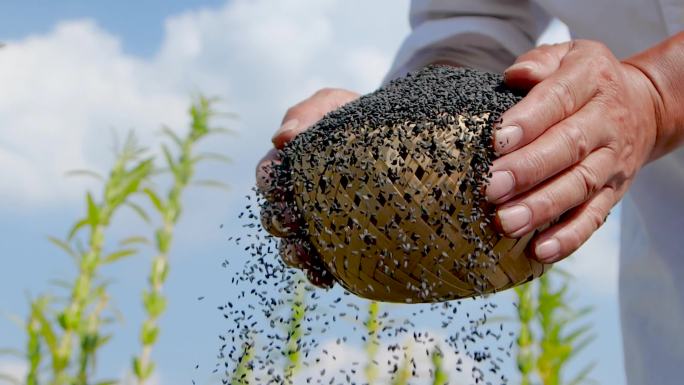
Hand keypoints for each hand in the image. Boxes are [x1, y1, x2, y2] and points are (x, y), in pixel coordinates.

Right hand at [255, 88, 359, 285]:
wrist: (396, 134)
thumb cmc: (357, 114)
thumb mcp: (332, 103)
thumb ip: (306, 114)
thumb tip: (281, 138)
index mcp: (289, 163)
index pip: (267, 175)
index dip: (268, 184)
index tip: (277, 187)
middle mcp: (297, 194)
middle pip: (274, 214)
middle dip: (277, 221)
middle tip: (291, 222)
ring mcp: (316, 219)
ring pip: (292, 242)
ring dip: (293, 253)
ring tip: (305, 257)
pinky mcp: (338, 238)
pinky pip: (322, 260)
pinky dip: (318, 271)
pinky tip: (327, 279)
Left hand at [486, 40, 661, 262]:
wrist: (644, 107)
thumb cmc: (586, 82)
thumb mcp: (569, 55)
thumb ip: (539, 62)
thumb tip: (516, 75)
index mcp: (590, 83)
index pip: (557, 100)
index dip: (528, 121)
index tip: (496, 140)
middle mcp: (605, 123)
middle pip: (567, 148)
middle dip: (527, 170)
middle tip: (490, 188)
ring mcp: (611, 162)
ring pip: (578, 187)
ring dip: (541, 207)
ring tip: (506, 222)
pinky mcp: (612, 193)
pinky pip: (593, 218)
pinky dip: (568, 238)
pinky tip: (539, 251)